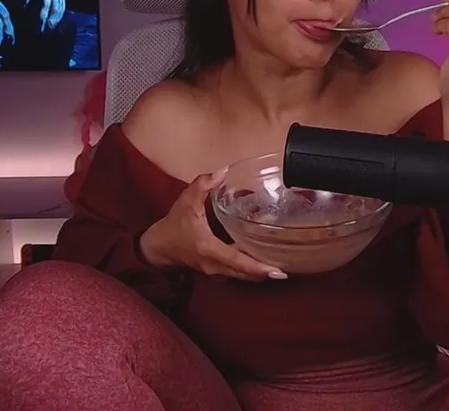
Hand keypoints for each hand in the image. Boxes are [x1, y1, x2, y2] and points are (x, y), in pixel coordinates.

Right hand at [139, 172, 286, 281]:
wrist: (159, 248)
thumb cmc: (174, 226)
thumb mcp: (186, 201)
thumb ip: (203, 184)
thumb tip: (223, 171)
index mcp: (208, 249)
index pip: (236, 261)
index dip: (257, 266)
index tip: (276, 270)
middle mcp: (215, 265)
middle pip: (245, 274)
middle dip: (266, 272)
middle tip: (289, 268)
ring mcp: (216, 272)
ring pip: (243, 277)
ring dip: (261, 273)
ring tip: (282, 265)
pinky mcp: (217, 273)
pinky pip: (238, 275)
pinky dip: (252, 271)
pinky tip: (265, 262)